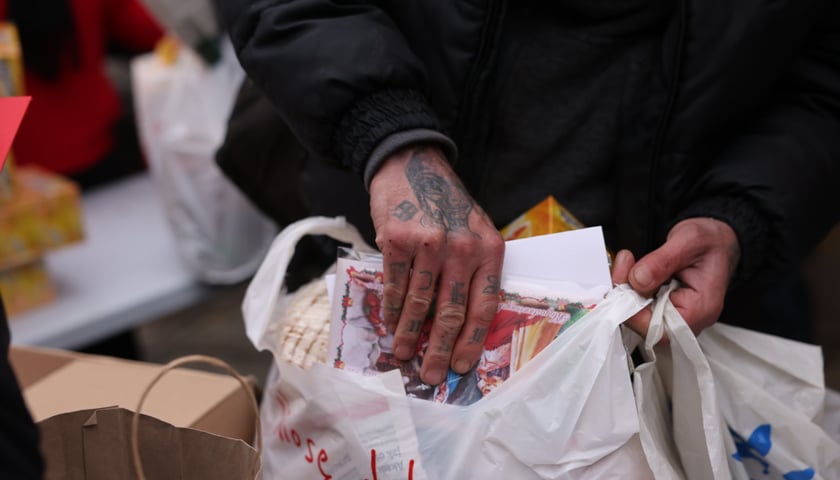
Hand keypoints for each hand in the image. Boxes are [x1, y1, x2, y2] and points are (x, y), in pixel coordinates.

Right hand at [369, 145, 503, 385]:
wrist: (413, 164)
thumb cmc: (447, 203)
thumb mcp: (476, 229)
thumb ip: (475, 269)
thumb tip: (461, 322)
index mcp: (489, 249)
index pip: (484, 306)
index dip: (472, 341)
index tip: (462, 367)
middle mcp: (462, 248)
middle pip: (451, 312)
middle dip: (440, 349)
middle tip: (431, 374)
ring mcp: (428, 244)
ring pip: (419, 303)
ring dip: (409, 334)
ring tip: (404, 354)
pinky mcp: (397, 240)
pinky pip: (394, 285)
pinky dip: (391, 308)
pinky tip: (390, 323)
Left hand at [610, 217, 739, 335]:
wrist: (716, 239)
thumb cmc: (710, 241)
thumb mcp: (688, 240)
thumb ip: (662, 261)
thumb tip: (638, 279)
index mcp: (701, 309)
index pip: (660, 329)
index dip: (635, 312)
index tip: (624, 282)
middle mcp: (688, 319)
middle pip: (645, 325)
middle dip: (626, 295)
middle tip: (623, 264)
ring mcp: (674, 315)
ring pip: (638, 316)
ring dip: (626, 290)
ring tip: (627, 262)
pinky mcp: (663, 308)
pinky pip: (639, 307)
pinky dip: (629, 289)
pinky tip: (630, 271)